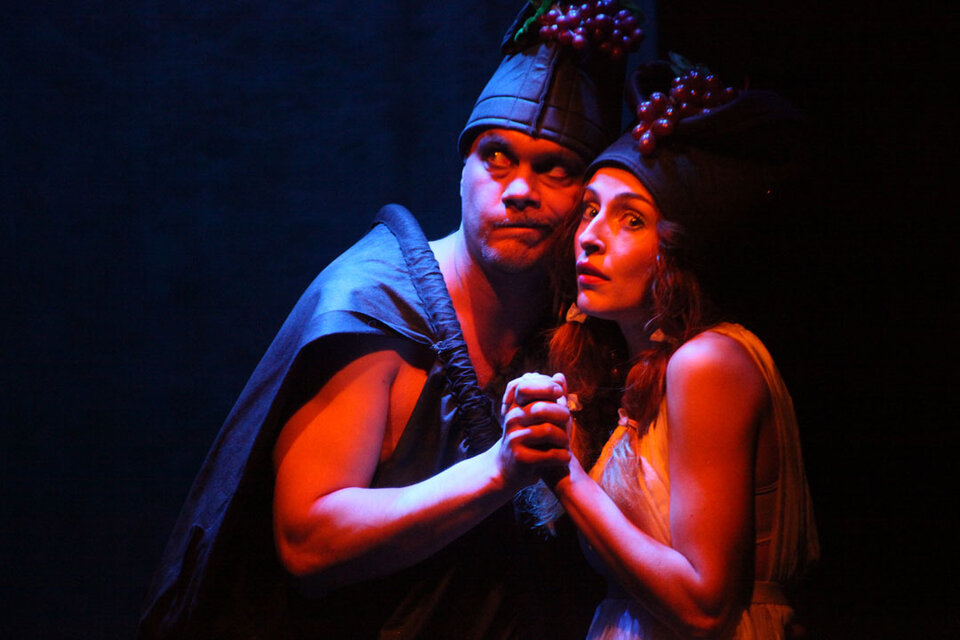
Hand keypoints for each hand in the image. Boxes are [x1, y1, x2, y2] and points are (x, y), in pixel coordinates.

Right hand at [497, 372, 571, 489]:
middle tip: (568, 423)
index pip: (525, 387)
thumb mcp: (538, 418)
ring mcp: (514, 439)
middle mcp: (512, 420)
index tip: (559, 394)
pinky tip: (565, 457)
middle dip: (561, 415)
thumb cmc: (530, 441)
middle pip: (541, 409)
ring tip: (566, 444)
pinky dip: (563, 456)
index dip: (545, 387)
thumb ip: (551, 397)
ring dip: (564, 438)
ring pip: (548, 431)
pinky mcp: (520, 458)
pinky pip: (550, 454)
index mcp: (516, 407)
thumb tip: (560, 375)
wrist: (510, 471)